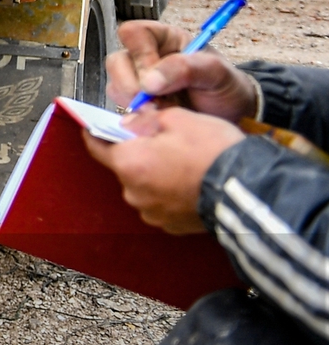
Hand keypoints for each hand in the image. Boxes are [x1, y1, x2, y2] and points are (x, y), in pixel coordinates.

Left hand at [85, 106, 244, 232]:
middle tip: (162, 140)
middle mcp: (136, 193)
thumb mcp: (178, 119)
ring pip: (145, 185)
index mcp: (130, 164)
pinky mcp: (173, 225)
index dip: (95, 133)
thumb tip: (130, 123)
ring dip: (157, 174)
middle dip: (139, 152)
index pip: (97, 146)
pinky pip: (163, 203)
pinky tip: (191, 180)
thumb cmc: (216, 154)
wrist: (252, 190)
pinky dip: (171, 192)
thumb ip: (146, 119)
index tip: (92, 127)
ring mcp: (154, 212)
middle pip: (126, 166)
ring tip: (184, 162)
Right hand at [105, 19, 260, 118]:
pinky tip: (156, 118)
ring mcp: (138, 81)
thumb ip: (184, 69)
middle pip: (117, 61)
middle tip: (156, 102)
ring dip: (134, 102)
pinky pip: (120, 105)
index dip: (139, 54)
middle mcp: (146, 57)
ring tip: (162, 110)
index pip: (133, 33)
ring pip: (115, 84)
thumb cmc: (227, 88)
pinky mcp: (137, 104)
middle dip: (132, 84)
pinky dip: (135, 114)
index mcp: (164, 39)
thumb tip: (148, 82)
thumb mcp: (216, 72)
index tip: (154, 78)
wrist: (235, 117)